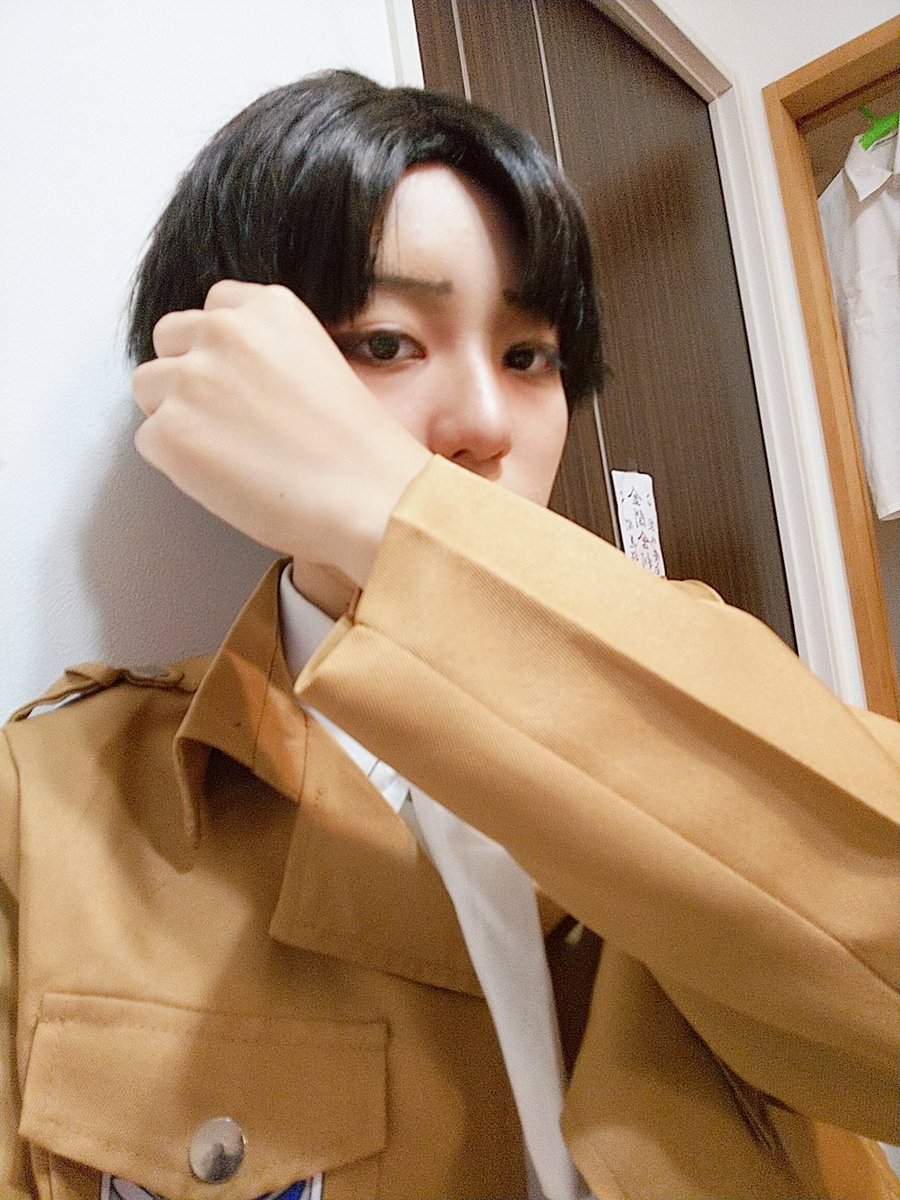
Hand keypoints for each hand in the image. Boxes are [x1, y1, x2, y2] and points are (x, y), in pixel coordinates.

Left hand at [132, 280, 430, 585]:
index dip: (221, 349)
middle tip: (225, 420)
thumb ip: (265, 354)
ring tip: (226, 452)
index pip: (214, 308)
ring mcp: (190, 378)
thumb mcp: (316, 363)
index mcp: (269, 307)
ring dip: (175, 415)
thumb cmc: (357, 449)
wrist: (370, 497)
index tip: (239, 382)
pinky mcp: (169, 430)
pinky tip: (226, 479)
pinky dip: (177, 464)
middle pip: (169, 339)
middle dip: (187, 374)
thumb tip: (226, 379)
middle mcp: (224, 330)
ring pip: (148, 388)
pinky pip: (149, 441)